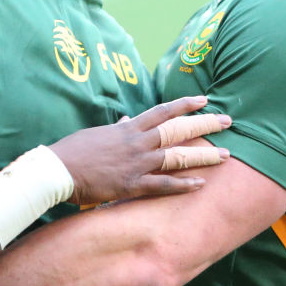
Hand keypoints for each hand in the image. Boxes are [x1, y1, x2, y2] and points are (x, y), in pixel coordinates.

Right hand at [51, 95, 230, 203]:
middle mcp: (137, 143)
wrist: (58, 170)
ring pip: (177, 157)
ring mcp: (137, 164)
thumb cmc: (73, 151)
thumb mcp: (97, 134)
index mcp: (128, 129)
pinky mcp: (132, 185)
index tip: (204, 100)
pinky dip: (183, 185)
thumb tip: (126, 122)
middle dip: (204, 124)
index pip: (162, 112)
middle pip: (177, 131)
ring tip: (226, 155)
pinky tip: (201, 184)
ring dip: (203, 155)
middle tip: (227, 121)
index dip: (185, 105)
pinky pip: (163, 185)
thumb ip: (116, 130)